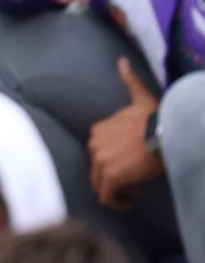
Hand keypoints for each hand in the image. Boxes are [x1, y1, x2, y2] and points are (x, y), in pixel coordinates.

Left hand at [87, 59, 162, 208]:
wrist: (167, 132)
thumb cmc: (158, 119)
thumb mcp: (140, 98)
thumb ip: (129, 81)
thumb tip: (122, 61)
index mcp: (98, 131)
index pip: (98, 156)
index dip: (113, 164)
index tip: (131, 167)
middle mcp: (94, 145)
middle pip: (96, 172)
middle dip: (113, 181)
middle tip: (134, 182)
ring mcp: (101, 161)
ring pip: (100, 187)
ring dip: (116, 192)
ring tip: (134, 190)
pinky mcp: (111, 176)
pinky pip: (107, 197)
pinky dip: (118, 201)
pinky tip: (132, 198)